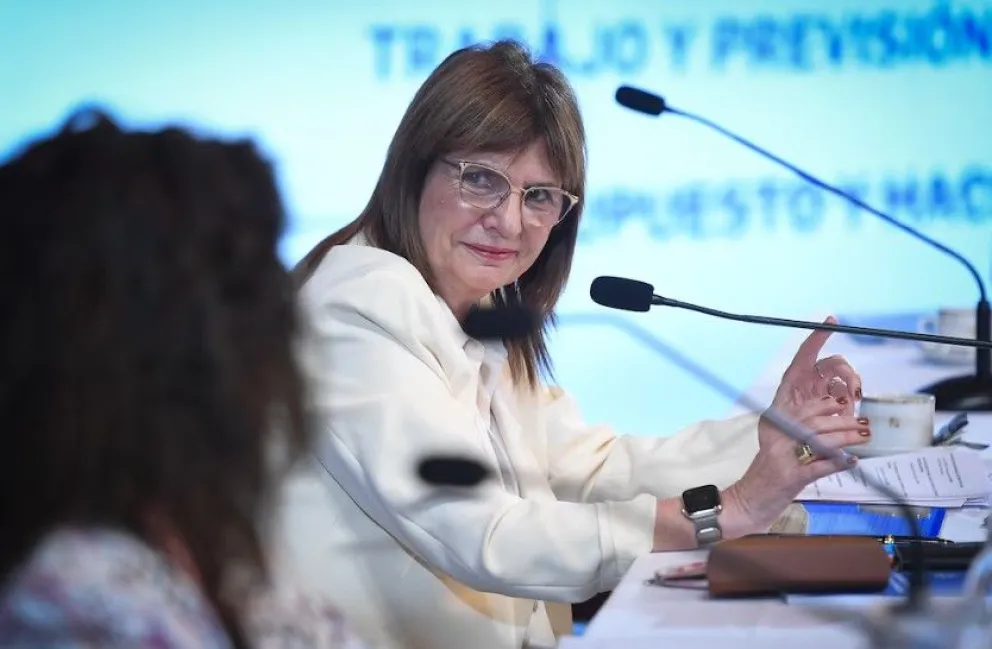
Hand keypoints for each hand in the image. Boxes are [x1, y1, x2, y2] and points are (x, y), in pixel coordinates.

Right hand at [725, 322, 871, 530]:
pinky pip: (820, 464)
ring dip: (847, 437)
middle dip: (844, 415)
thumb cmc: (773, 472)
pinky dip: (838, 463)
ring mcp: (781, 452)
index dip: (813, 344)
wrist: (750, 502)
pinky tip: (851, 462)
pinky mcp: (789, 475)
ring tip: (862, 439)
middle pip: (817, 409)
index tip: (829, 321)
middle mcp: (775, 429)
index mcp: (775, 415)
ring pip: (821, 435)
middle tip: (862, 421)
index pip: (796, 370)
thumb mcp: (788, 441)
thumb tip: (840, 406)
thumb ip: (810, 422)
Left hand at [771, 316, 861, 415]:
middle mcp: (811, 378)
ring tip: (847, 410)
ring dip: (851, 392)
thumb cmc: (781, 424)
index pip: (808, 350)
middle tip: (855, 392)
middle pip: (835, 364)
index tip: (831, 320)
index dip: (819, 335)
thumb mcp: (785, 414)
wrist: (783, 443)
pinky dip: (850, 405)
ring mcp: (823, 389)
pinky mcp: (832, 401)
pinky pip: (847, 397)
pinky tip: (847, 416)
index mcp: (795, 375)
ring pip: (845, 380)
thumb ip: (805, 406)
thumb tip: (831, 403)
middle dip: (849, 374)